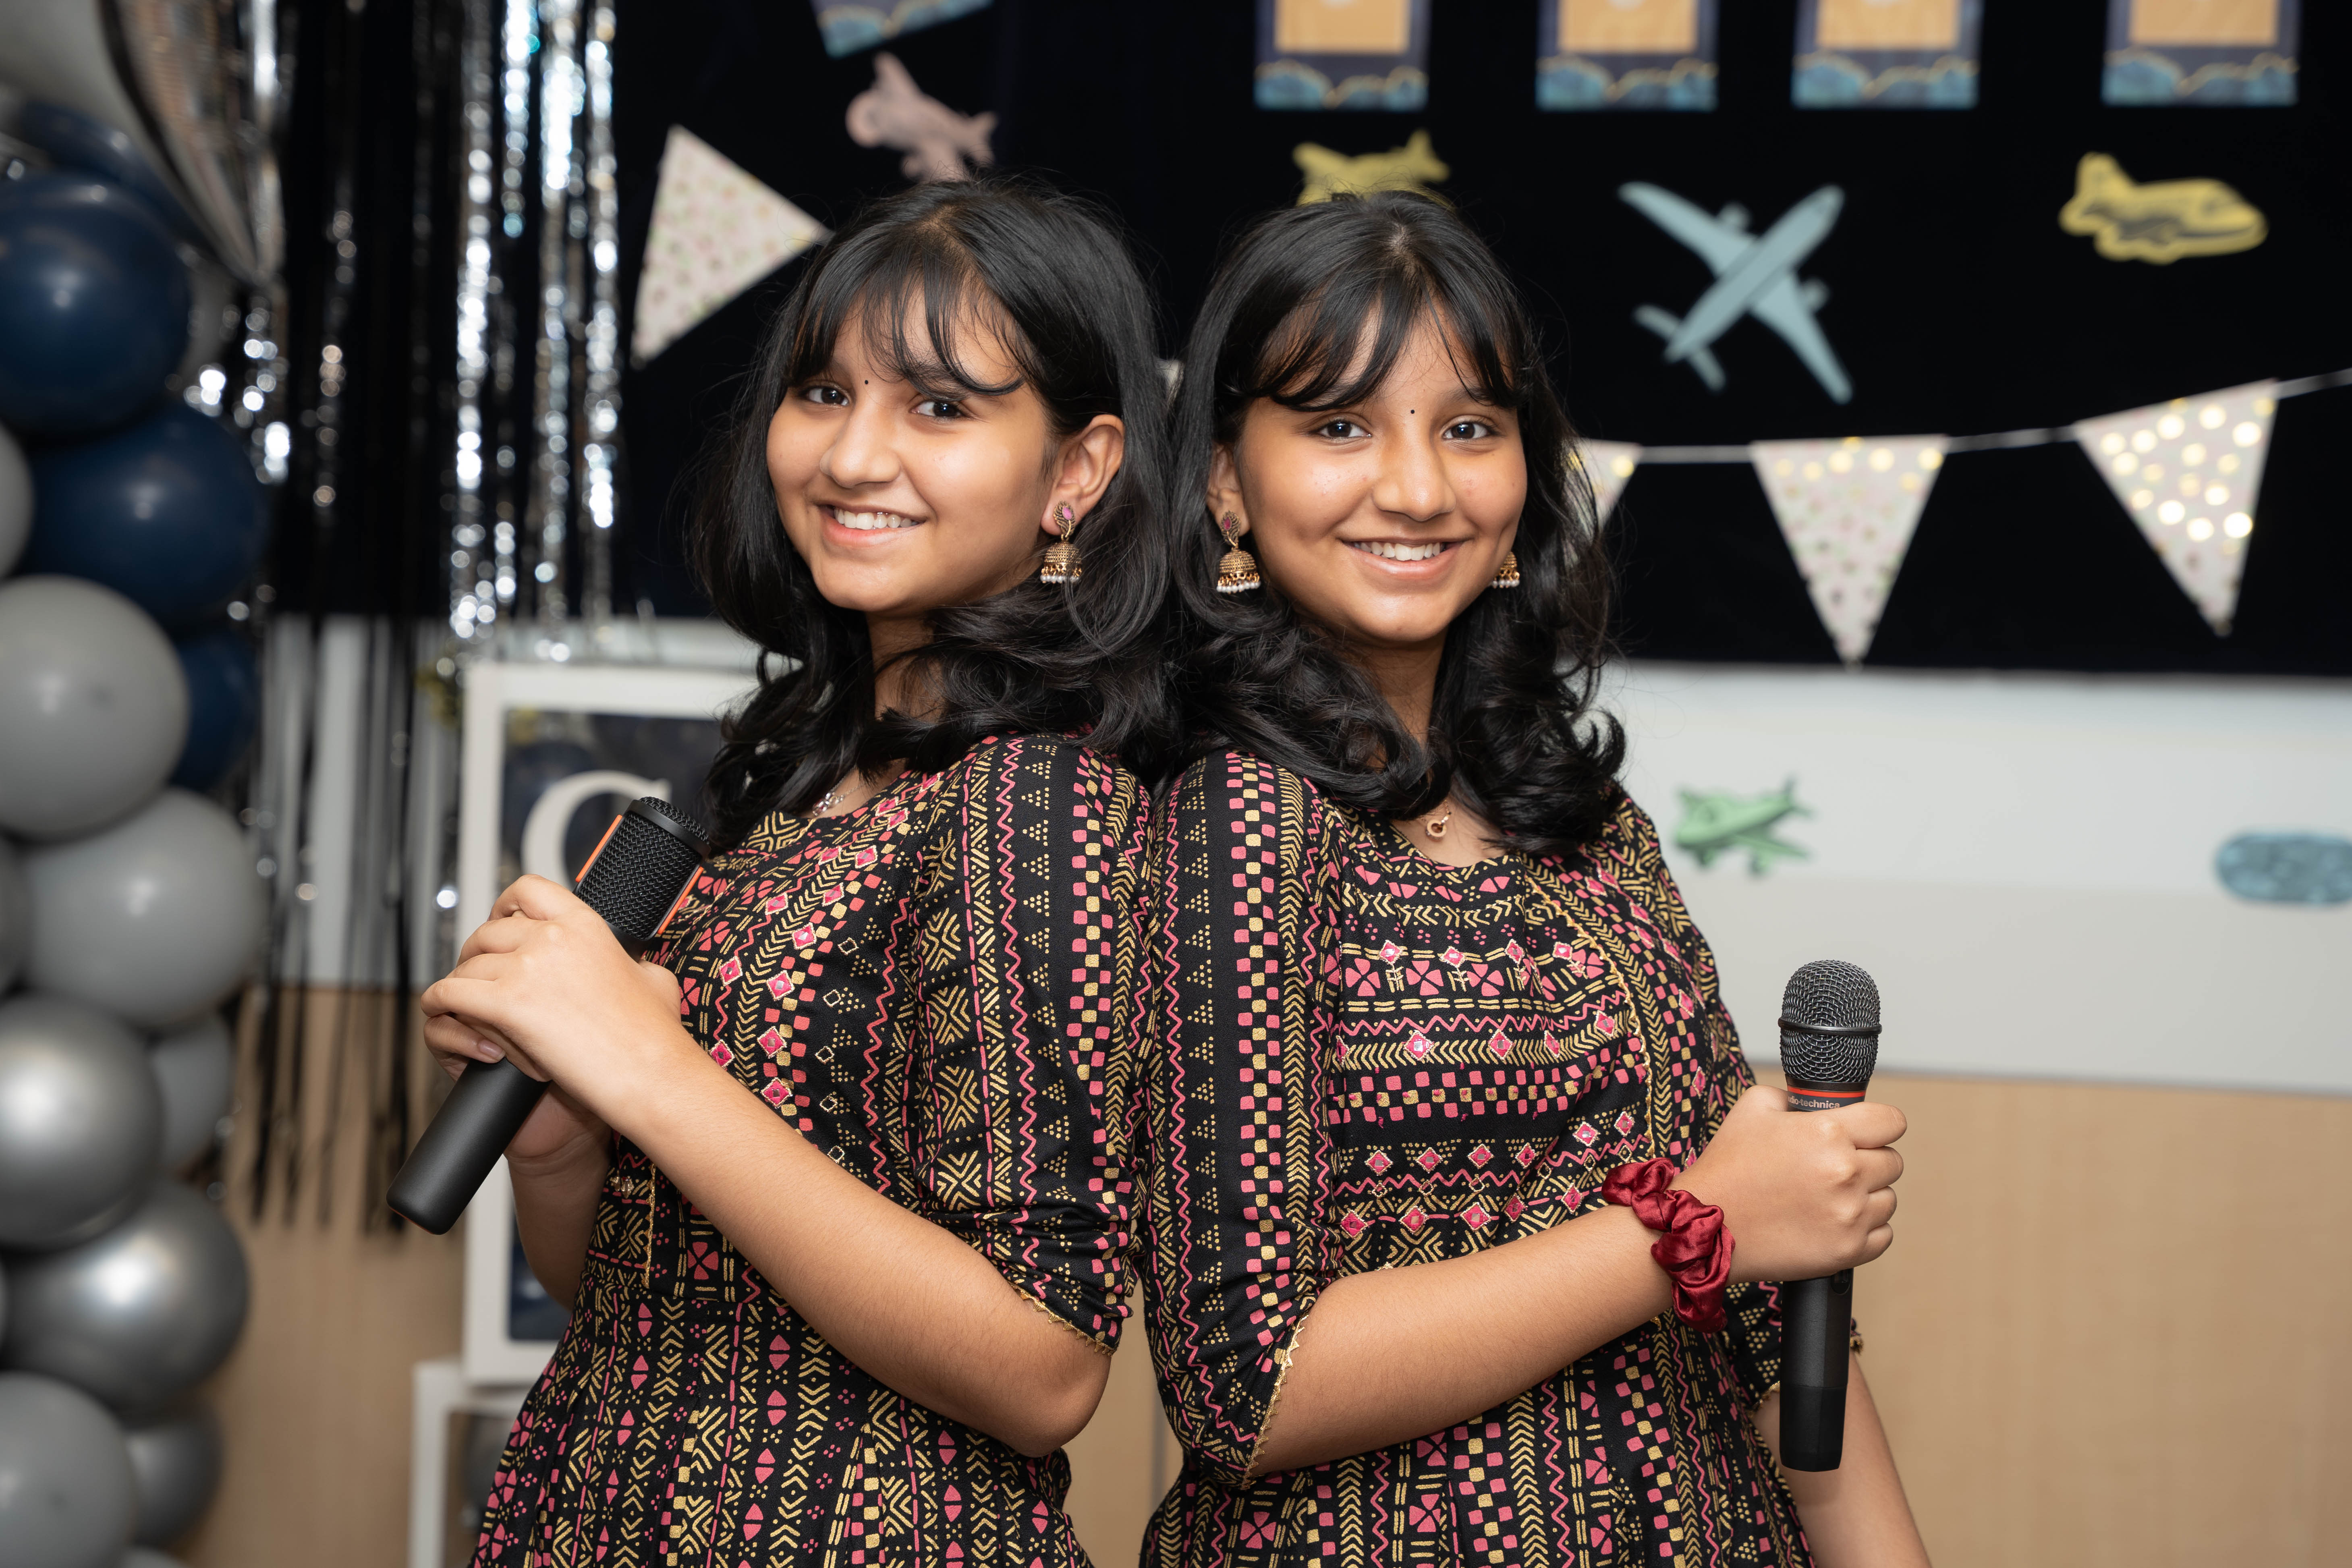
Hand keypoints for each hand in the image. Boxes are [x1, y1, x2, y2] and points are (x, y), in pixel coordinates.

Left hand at [419, 876, 703, 1138]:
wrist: (650, 1073)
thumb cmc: (655, 1036)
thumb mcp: (655, 981)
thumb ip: (635, 963)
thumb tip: (634, 965)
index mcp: (586, 925)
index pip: (528, 890)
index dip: (505, 905)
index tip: (500, 921)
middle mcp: (554, 938)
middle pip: (488, 931)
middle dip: (477, 954)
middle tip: (481, 975)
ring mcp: (528, 968)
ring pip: (467, 965)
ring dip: (461, 985)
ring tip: (466, 1005)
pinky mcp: (507, 1004)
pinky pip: (450, 993)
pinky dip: (441, 1004)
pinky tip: (445, 1012)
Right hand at [1672, 1086, 1902, 1282]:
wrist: (1707, 1226)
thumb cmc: (1728, 1167)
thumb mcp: (1753, 1108)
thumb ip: (1793, 1097)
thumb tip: (1814, 1102)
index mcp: (1828, 1133)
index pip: (1891, 1121)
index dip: (1879, 1124)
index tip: (1868, 1133)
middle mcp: (1846, 1172)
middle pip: (1893, 1162)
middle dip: (1868, 1160)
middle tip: (1834, 1167)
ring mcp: (1850, 1215)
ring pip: (1888, 1199)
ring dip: (1866, 1196)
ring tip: (1828, 1197)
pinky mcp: (1848, 1250)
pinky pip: (1883, 1235)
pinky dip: (1864, 1229)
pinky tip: (1833, 1221)